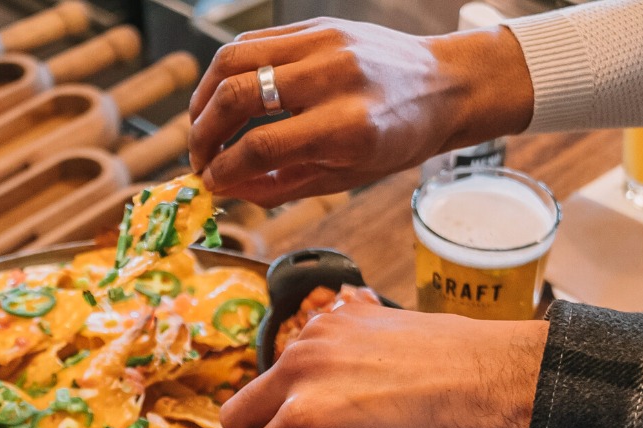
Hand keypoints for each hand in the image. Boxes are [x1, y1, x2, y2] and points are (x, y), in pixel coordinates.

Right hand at [188, 20, 532, 204]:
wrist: (445, 85)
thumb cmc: (397, 140)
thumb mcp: (343, 179)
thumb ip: (279, 185)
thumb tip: (225, 187)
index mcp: (346, 126)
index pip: (260, 146)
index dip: (224, 170)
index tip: (210, 184)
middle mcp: (332, 76)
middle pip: (238, 95)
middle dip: (203, 133)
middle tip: (198, 160)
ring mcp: (323, 42)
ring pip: (234, 59)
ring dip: (203, 98)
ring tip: (200, 129)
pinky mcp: (316, 25)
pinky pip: (252, 42)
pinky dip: (224, 73)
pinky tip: (219, 99)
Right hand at [219, 305, 547, 427]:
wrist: (500, 380)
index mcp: (305, 421)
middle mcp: (299, 373)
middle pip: (236, 415)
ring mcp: (316, 337)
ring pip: (267, 381)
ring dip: (282, 410)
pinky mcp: (339, 316)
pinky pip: (301, 352)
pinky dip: (309, 377)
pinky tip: (347, 392)